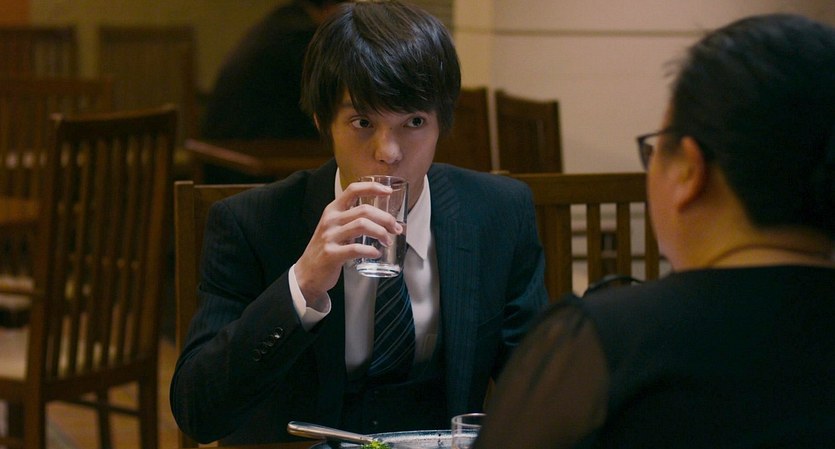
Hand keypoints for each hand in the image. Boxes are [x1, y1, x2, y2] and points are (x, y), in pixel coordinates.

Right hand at [294, 181, 403, 304]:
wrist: (307, 273)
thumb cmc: (326, 249)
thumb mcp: (334, 228)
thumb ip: (351, 219)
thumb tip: (382, 218)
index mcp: (332, 210)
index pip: (352, 189)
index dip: (372, 187)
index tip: (388, 191)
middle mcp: (330, 220)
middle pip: (364, 210)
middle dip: (385, 218)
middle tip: (396, 228)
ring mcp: (330, 237)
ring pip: (362, 226)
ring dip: (381, 232)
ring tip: (387, 241)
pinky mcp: (331, 254)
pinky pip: (356, 249)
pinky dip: (370, 251)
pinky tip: (376, 253)